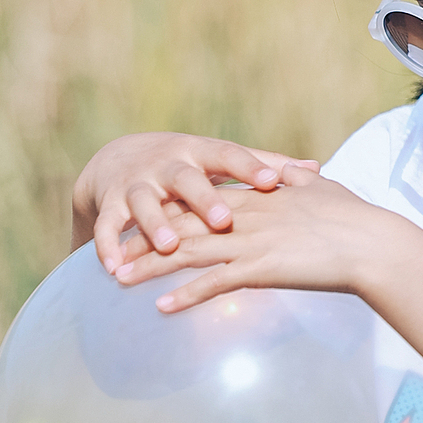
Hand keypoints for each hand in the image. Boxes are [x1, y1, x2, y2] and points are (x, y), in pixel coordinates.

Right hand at [71, 132, 320, 272]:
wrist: (118, 157)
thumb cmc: (187, 164)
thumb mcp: (220, 160)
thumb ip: (265, 164)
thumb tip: (315, 168)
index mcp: (200, 154)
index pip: (228, 156)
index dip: (250, 167)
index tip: (273, 181)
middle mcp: (168, 166)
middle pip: (187, 180)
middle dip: (204, 199)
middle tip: (224, 220)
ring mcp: (137, 184)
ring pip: (145, 203)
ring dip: (156, 225)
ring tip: (168, 247)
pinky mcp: (109, 204)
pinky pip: (107, 227)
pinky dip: (107, 247)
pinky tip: (115, 269)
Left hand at [110, 165, 399, 310]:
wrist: (372, 243)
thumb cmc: (354, 218)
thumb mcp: (321, 190)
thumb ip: (300, 180)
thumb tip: (300, 172)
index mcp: (256, 196)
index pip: (198, 200)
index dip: (165, 209)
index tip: (139, 217)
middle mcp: (245, 216)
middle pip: (181, 225)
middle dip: (142, 239)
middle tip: (109, 252)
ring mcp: (249, 241)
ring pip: (187, 252)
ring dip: (149, 268)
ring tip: (117, 280)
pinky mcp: (260, 268)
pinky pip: (213, 284)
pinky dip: (185, 296)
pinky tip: (161, 309)